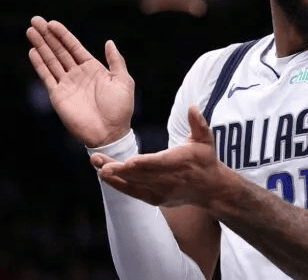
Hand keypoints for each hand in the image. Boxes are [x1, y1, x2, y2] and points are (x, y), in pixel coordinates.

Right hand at [26, 16, 134, 146]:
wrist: (109, 133)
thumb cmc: (120, 109)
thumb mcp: (123, 81)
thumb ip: (116, 61)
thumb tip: (109, 42)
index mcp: (93, 69)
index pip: (74, 47)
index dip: (63, 35)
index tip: (52, 23)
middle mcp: (78, 74)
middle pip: (59, 50)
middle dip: (47, 36)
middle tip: (35, 20)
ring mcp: (67, 84)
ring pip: (51, 60)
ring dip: (41, 46)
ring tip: (30, 31)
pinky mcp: (58, 96)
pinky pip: (47, 77)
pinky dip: (40, 64)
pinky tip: (33, 52)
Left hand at [90, 105, 223, 207]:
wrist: (210, 189)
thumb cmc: (205, 160)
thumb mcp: (205, 139)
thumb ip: (198, 123)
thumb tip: (192, 107)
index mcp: (182, 162)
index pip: (161, 163)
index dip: (143, 164)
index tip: (128, 162)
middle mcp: (170, 179)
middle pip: (141, 174)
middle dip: (118, 168)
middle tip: (98, 160)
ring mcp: (162, 191)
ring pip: (134, 183)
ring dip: (114, 176)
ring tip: (97, 166)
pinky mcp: (156, 199)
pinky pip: (134, 192)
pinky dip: (120, 185)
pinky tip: (105, 177)